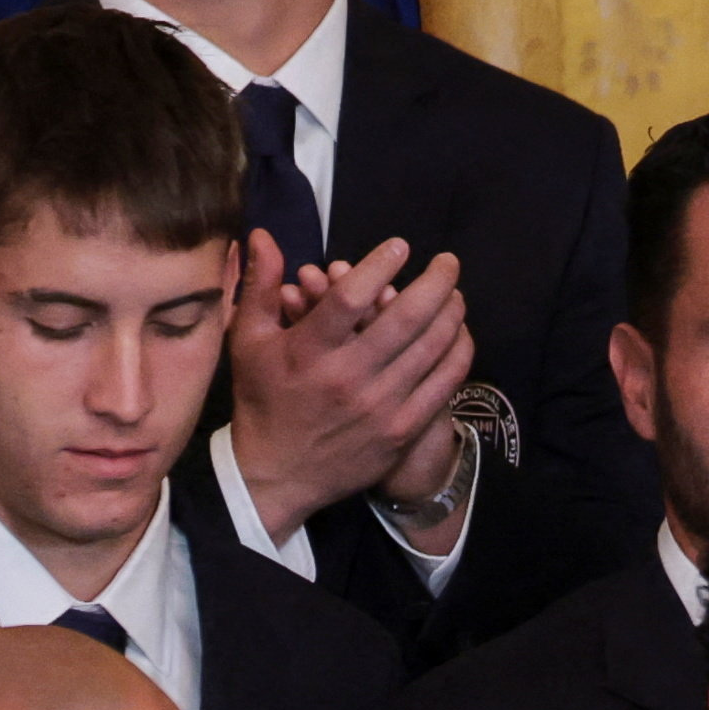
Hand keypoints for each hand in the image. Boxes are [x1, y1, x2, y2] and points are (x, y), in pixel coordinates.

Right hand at [229, 234, 477, 544]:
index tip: (400, 246)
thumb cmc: (263, 400)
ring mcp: (380, 407)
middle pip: (406, 319)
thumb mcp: (249, 341)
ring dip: (451, 315)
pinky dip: (458, 354)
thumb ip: (259, 286)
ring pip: (432, 349)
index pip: (351, 299)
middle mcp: (348, 378)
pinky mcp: (401, 431)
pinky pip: (443, 385)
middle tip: (448, 262)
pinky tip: (459, 335)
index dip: (379, 267)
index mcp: (309, 352)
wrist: (277, 475)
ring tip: (456, 294)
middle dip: (435, 283)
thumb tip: (262, 234)